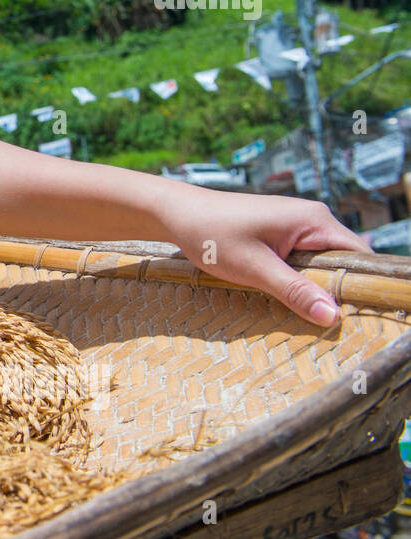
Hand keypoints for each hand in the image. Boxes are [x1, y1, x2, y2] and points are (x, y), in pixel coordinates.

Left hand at [159, 188, 373, 326]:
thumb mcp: (254, 268)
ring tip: (307, 315)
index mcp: (314, 220)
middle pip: (342, 262)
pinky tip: (287, 298)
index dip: (361, 286)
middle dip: (337, 291)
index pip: (360, 256)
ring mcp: (296, 227)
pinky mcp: (280, 235)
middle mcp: (312, 219)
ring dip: (314, 288)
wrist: (176, 214)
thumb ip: (295, 291)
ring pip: (321, 265)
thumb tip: (332, 317)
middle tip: (329, 325)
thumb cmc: (211, 234)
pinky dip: (297, 280)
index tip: (355, 317)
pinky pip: (302, 262)